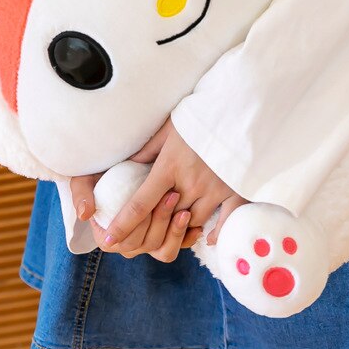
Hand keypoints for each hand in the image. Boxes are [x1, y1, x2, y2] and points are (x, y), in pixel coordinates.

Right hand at [69, 171, 201, 260]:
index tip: (150, 202)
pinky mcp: (165, 239)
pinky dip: (186, 238)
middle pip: (146, 245)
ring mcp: (147, 244)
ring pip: (163, 250)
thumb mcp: (85, 178)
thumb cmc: (102, 173)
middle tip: (172, 195)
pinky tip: (194, 223)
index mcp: (107, 237)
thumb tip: (85, 214)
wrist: (125, 168)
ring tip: (184, 210)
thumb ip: (80, 192)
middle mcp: (127, 246)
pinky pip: (178, 247)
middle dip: (160, 222)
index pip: (125, 239)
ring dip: (175, 232)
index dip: (139, 225)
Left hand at [101, 119, 246, 250]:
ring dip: (181, 227)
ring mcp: (214, 189)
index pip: (140, 203)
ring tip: (174, 225)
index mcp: (169, 166)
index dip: (123, 224)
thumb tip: (128, 164)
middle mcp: (190, 182)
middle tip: (143, 233)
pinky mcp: (236, 191)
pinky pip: (224, 222)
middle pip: (166, 218)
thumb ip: (148, 150)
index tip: (109, 239)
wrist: (240, 110)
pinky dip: (215, 233)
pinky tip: (206, 238)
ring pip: (191, 222)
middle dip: (153, 227)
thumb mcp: (168, 129)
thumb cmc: (201, 116)